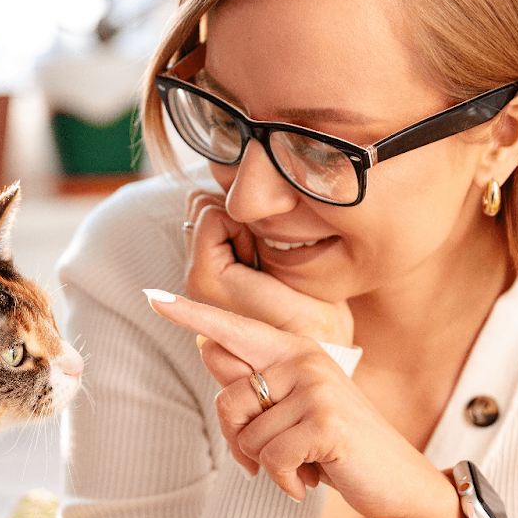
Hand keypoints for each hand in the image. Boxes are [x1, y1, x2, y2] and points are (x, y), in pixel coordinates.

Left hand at [144, 289, 462, 517]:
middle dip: (242, 441)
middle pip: (229, 401)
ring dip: (270, 466)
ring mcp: (317, 389)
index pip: (233, 330)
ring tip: (306, 461)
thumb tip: (207, 346)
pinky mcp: (326, 423)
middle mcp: (304, 360)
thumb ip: (253, 382)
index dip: (191, 316)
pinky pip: (272, 460)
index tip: (152, 297)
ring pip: (249, 438)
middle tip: (277, 453)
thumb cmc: (337, 445)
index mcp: (293, 350)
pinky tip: (310, 479)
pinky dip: (286, 481)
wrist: (395, 479)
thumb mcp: (293, 409)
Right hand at [182, 190, 353, 346]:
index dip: (243, 209)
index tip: (270, 243)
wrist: (321, 334)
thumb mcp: (280, 247)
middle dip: (238, 211)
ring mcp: (196, 275)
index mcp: (213, 264)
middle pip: (200, 201)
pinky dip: (240, 223)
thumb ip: (253, 222)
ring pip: (203, 204)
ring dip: (241, 218)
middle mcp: (197, 270)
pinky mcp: (203, 277)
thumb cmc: (312, 294)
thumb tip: (241, 182)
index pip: (206, 203)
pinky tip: (259, 255)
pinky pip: (212, 216)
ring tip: (263, 256)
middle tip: (266, 250)